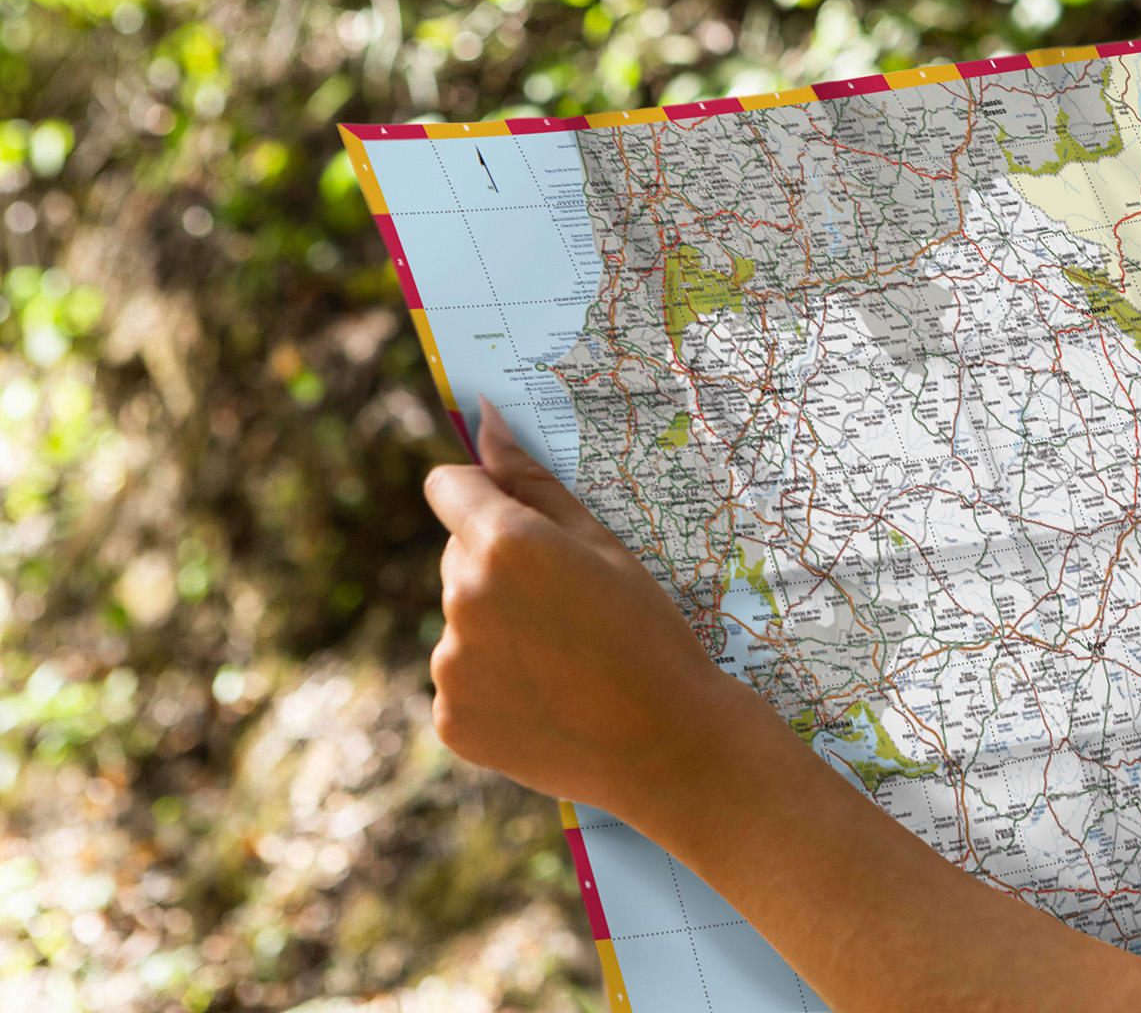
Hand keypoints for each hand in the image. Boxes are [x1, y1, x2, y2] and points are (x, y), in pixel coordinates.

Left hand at [421, 396, 748, 814]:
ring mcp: (451, 664)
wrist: (669, 745)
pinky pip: (460, 679)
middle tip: (569, 607)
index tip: (512, 514)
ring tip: (565, 660)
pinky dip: (494, 684)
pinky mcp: (450, 717)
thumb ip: (533, 481)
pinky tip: (549, 699)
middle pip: (458, 556)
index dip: (480, 494)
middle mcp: (463, 597)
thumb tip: (484, 419)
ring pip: (460, 620)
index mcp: (505, 543)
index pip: (447, 487)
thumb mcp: (603, 545)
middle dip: (499, 567)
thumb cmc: (650, 632)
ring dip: (496, 627)